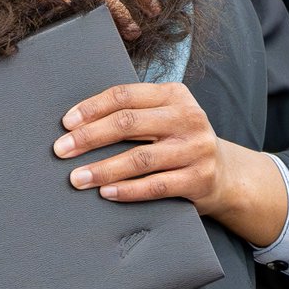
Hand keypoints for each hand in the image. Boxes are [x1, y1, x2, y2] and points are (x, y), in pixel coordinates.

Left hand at [52, 82, 288, 245]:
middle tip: (61, 150)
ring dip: (103, 169)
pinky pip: (156, 186)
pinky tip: (106, 193)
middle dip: (89, 137)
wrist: (226, 174)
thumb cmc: (179, 141)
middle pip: (128, 123)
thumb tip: (77, 122)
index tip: (66, 124)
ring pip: (140, 158)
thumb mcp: (164, 116)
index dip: (91, 108)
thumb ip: (133, 112)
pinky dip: (128, 190)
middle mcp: (188, 117)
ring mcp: (196, 148)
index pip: (124, 95)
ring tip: (77, 178)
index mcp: (174, 94)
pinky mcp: (200, 179)